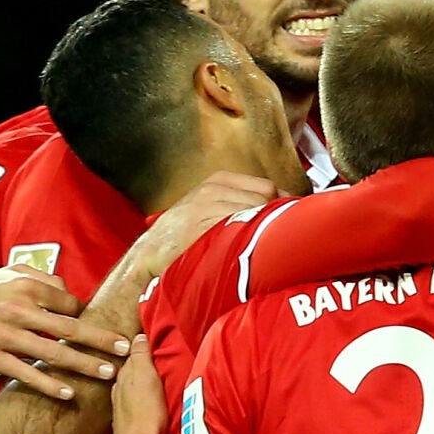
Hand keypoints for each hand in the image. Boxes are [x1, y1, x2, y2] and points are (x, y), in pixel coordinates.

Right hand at [0, 265, 130, 399]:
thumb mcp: (13, 272)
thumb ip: (46, 280)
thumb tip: (74, 298)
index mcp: (28, 288)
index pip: (70, 304)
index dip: (87, 317)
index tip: (104, 328)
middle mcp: (19, 312)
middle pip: (70, 328)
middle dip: (101, 341)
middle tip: (125, 350)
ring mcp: (6, 337)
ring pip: (52, 354)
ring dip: (83, 365)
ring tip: (108, 374)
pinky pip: (26, 374)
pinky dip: (49, 385)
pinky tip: (69, 393)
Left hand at [110, 335, 169, 433]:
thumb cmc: (145, 412)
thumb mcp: (146, 376)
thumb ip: (140, 355)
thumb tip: (138, 335)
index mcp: (123, 376)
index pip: (131, 354)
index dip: (140, 347)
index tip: (150, 341)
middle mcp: (118, 390)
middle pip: (130, 372)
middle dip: (140, 365)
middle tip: (156, 359)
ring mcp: (121, 408)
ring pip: (131, 388)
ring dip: (140, 383)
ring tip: (154, 380)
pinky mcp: (127, 423)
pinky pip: (134, 404)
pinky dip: (140, 399)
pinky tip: (147, 403)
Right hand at [133, 172, 280, 279]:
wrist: (149, 253)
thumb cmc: (185, 235)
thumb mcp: (211, 206)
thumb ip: (243, 201)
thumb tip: (285, 207)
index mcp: (219, 180)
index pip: (267, 186)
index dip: (281, 205)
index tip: (284, 223)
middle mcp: (213, 188)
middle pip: (265, 198)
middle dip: (273, 218)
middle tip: (271, 239)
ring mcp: (206, 204)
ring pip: (255, 212)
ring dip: (261, 230)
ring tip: (256, 246)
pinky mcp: (201, 223)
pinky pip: (239, 227)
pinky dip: (247, 238)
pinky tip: (243, 250)